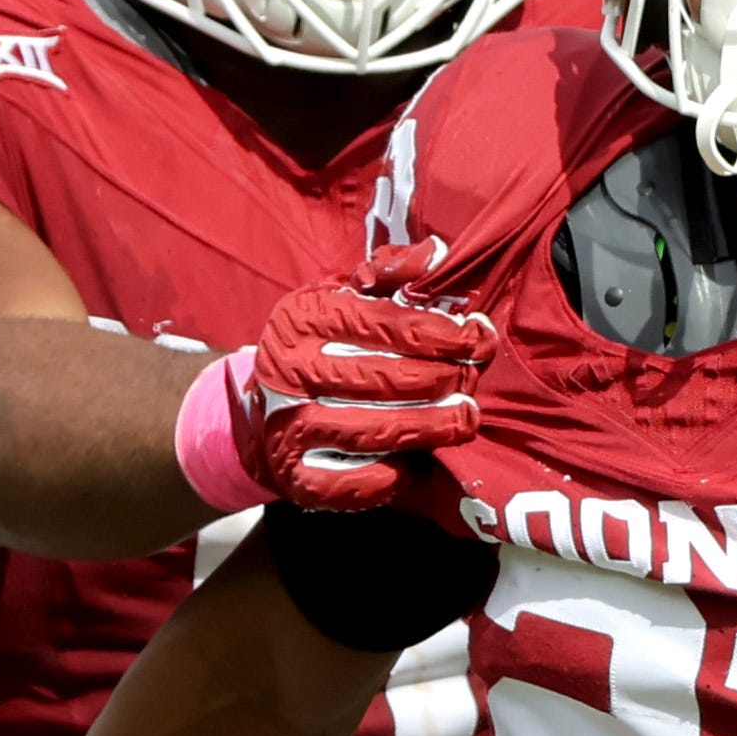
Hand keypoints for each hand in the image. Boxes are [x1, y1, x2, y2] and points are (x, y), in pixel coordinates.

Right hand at [175, 243, 496, 511]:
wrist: (257, 413)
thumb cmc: (318, 348)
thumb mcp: (340, 298)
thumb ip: (389, 275)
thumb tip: (437, 255)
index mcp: (303, 320)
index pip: (384, 324)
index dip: (441, 333)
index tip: (479, 339)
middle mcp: (289, 373)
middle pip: (383, 379)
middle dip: (441, 380)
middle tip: (474, 383)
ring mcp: (289, 428)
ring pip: (374, 430)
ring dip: (429, 427)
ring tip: (464, 421)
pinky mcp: (296, 478)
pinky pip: (355, 481)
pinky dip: (394, 476)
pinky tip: (421, 463)